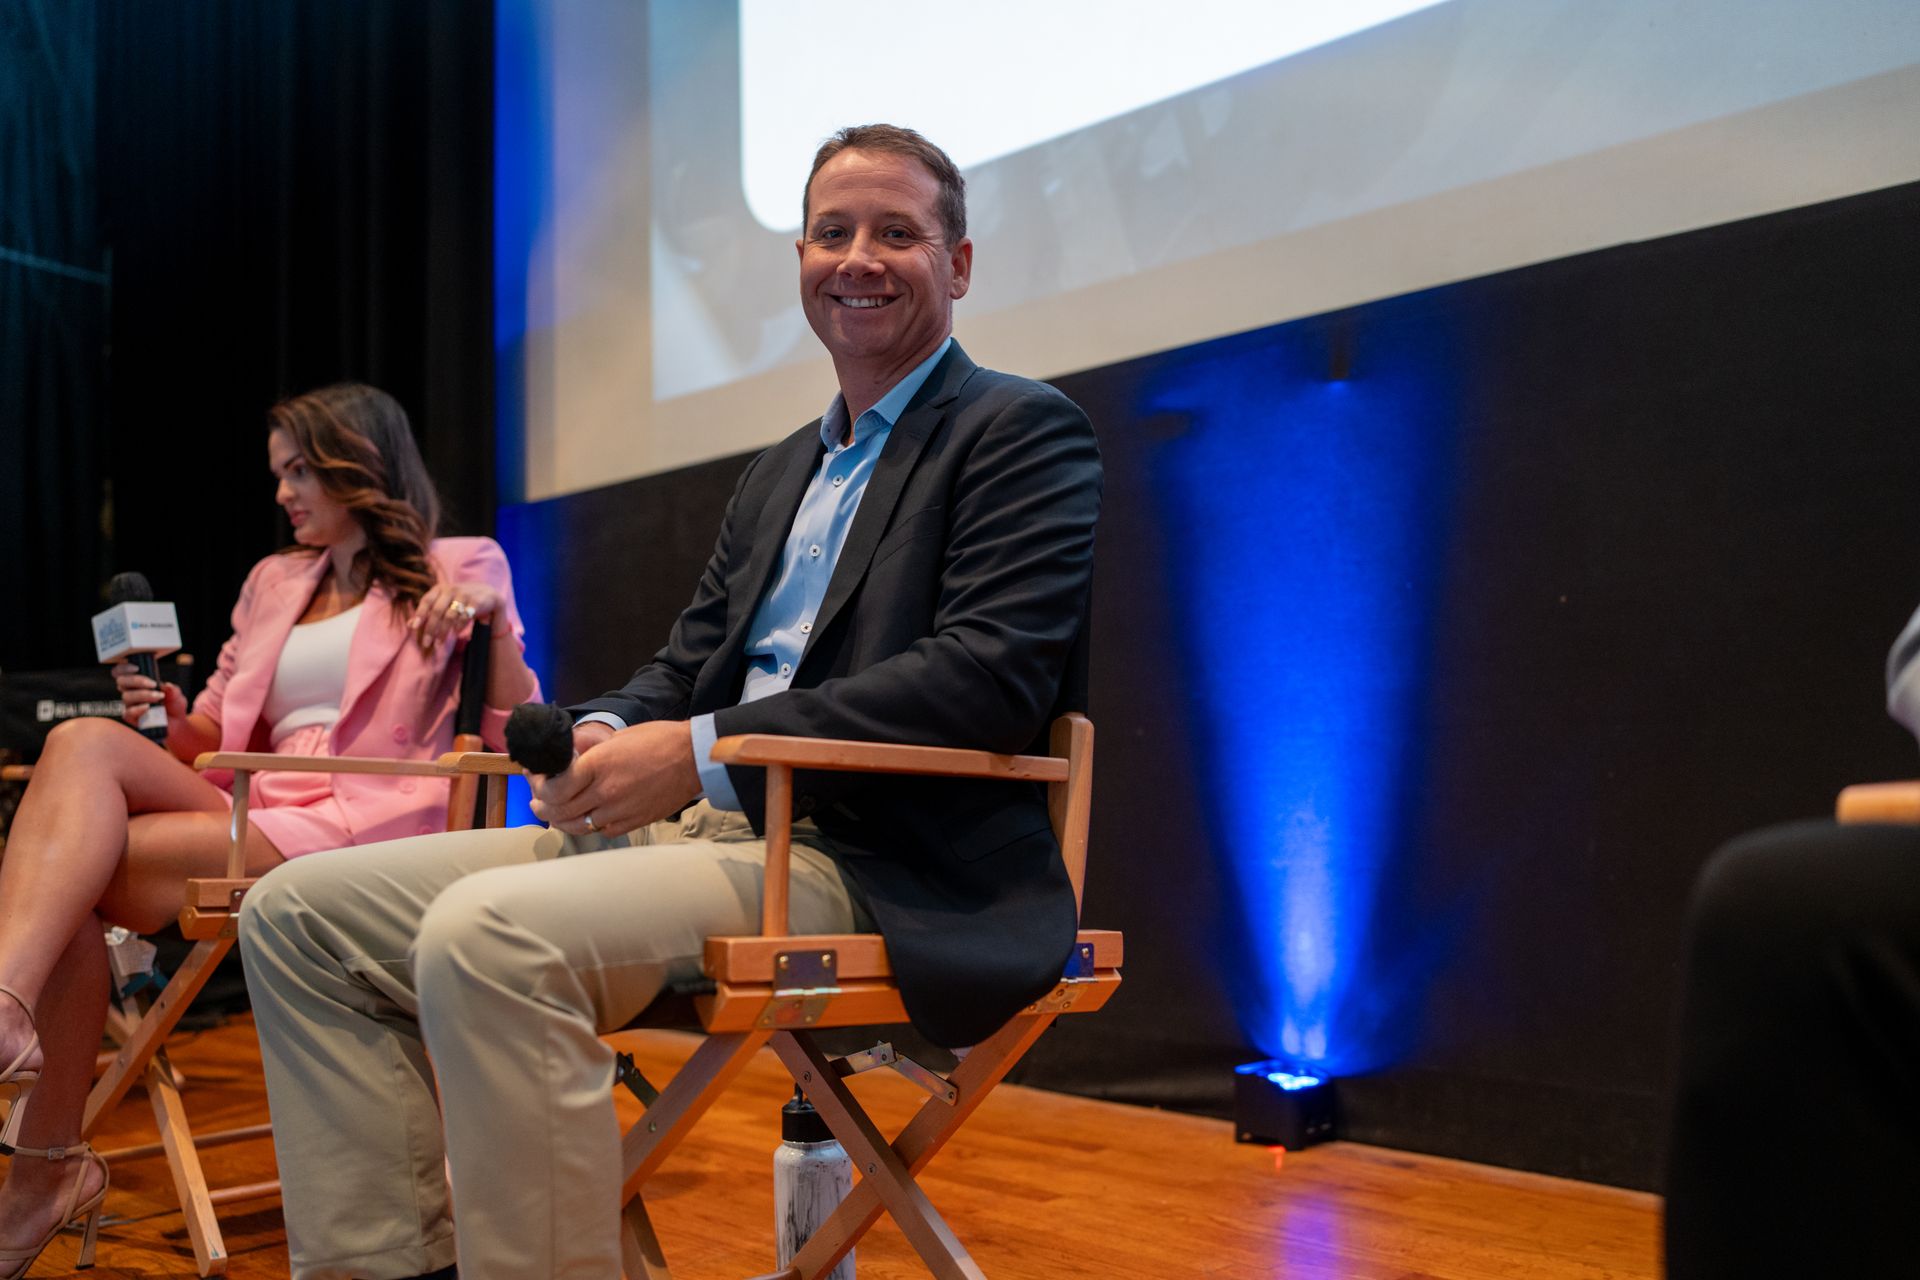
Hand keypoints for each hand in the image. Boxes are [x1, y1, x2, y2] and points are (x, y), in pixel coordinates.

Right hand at [112, 662, 187, 728]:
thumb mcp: (176, 695)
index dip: (124, 668)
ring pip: (126, 696)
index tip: (137, 668)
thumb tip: (166, 685)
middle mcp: (131, 692)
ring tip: (159, 697)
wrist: (177, 723)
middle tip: (153, 684)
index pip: (122, 672)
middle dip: (137, 680)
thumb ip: (172, 689)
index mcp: (138, 682)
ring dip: (143, 695)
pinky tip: (147, 707)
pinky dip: (138, 709)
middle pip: (121, 681)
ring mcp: (130, 705)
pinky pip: (128, 712)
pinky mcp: (131, 718)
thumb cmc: (173, 705)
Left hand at [410, 580, 503, 651]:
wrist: (486, 593)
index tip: (414, 627)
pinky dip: (459, 627)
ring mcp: (464, 595)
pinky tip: (455, 634)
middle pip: (437, 611)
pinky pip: (464, 617)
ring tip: (439, 643)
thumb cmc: (459, 599)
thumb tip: (410, 625)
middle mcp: (451, 589)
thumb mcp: (442, 602)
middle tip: (426, 643)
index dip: (420, 614)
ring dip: (443, 631)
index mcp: (440, 589)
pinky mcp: (476, 602)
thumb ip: (427, 612)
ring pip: (450, 616)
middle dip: (431, 629)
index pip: (426, 601)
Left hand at [530, 720, 700, 839]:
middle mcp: (606, 791)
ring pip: (578, 827)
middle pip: (561, 812)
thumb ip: (589, 752)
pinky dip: (590, 826)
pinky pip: (602, 831)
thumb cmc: (658, 741)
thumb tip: (566, 759)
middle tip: (536, 803)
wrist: (694, 758)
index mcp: (599, 765)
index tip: (536, 780)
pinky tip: (587, 818)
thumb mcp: (617, 737)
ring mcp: (621, 810)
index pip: (554, 789)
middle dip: (543, 808)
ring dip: (562, 821)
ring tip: (555, 815)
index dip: (539, 788)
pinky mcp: (634, 822)